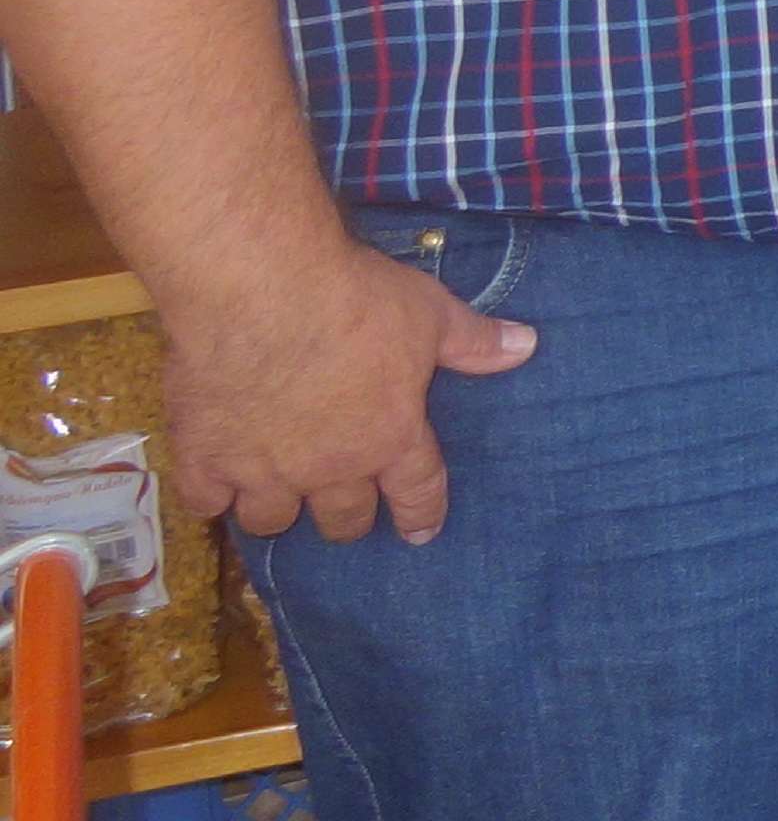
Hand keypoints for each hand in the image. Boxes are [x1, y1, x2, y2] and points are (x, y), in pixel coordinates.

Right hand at [160, 236, 535, 546]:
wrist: (261, 288)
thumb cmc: (355, 297)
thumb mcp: (428, 311)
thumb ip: (474, 339)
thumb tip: (528, 346)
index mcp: (389, 437)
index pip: (417, 493)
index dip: (421, 515)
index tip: (420, 533)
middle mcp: (329, 468)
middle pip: (342, 519)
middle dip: (348, 517)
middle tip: (344, 505)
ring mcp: (264, 470)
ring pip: (271, 519)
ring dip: (279, 508)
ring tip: (279, 493)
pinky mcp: (204, 458)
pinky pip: (205, 501)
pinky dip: (211, 494)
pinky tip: (214, 482)